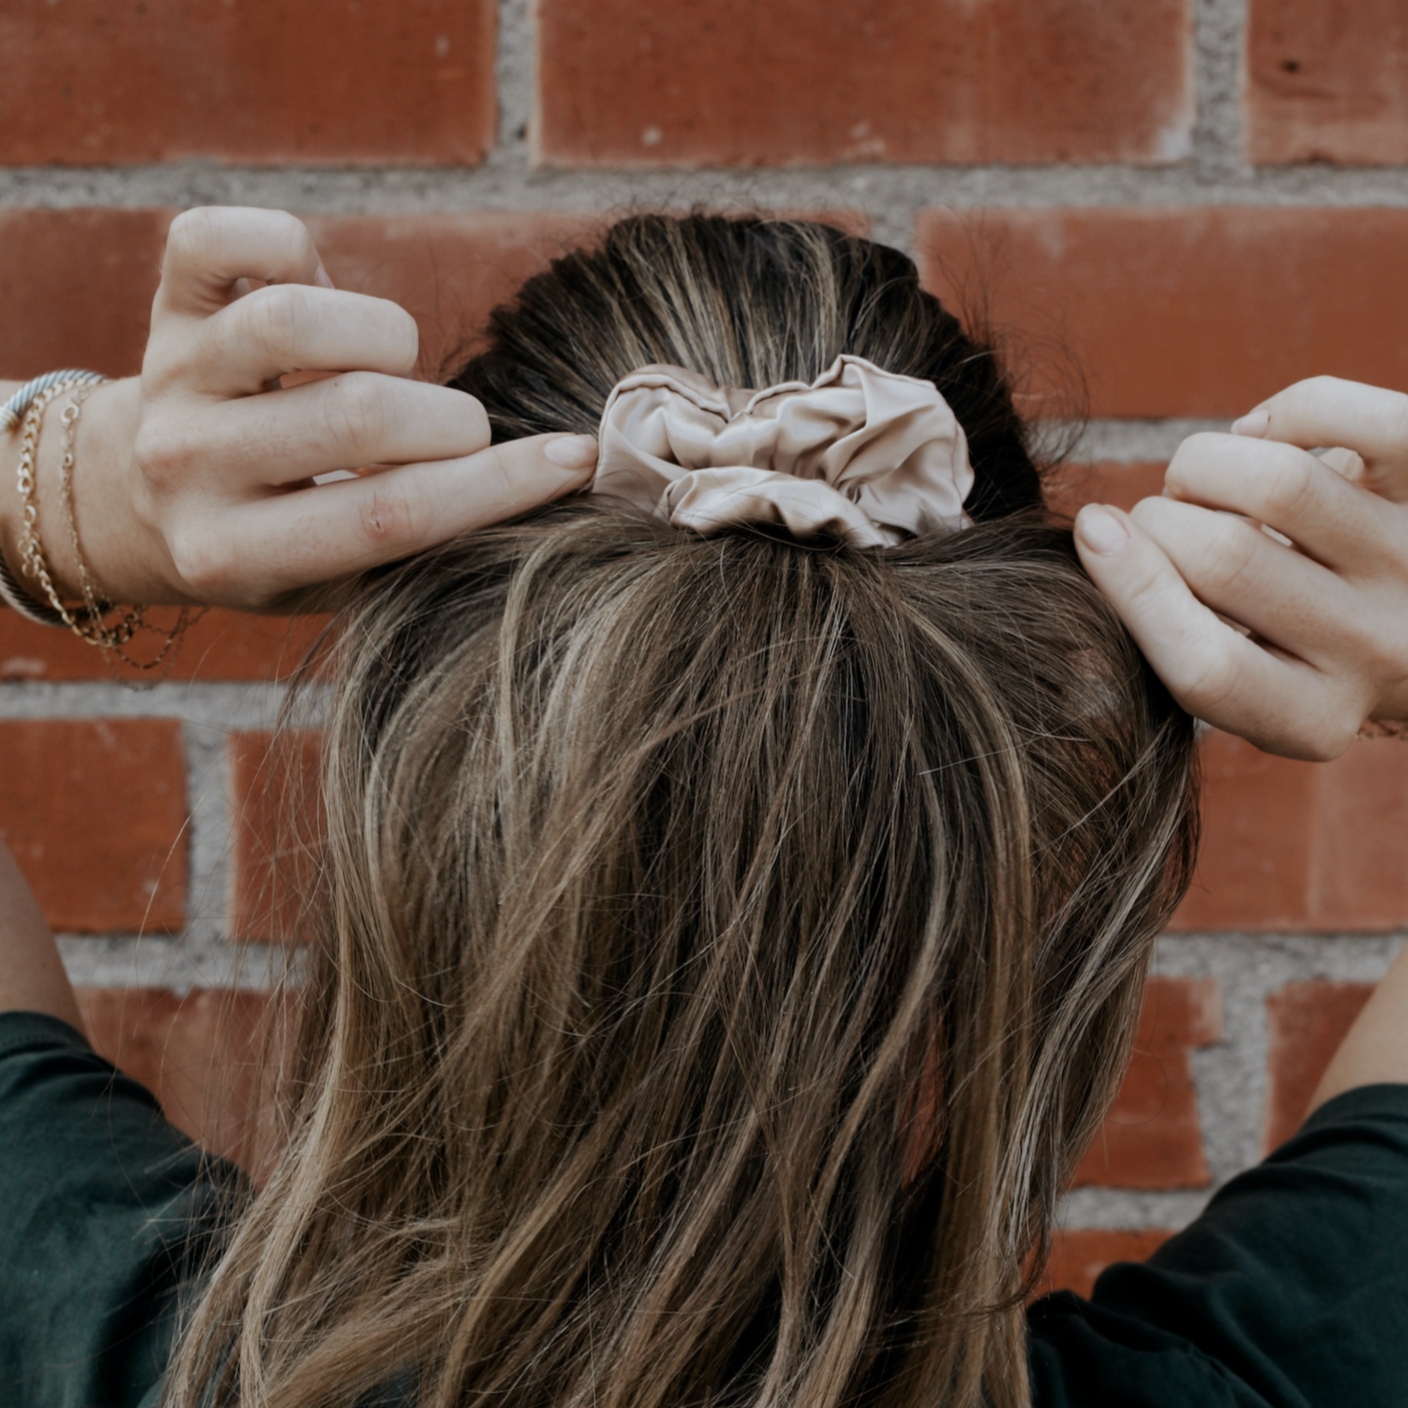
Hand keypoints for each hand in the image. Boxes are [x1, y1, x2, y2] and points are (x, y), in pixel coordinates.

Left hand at [56, 207, 597, 611]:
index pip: (391, 515)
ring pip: (303, 319)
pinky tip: (317, 286)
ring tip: (387, 368)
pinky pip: (231, 235)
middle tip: (454, 433)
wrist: (133, 500)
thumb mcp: (332, 579)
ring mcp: (172, 376)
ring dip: (386, 337)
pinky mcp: (166, 301)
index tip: (575, 458)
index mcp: (236, 554)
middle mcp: (189, 466)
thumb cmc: (271, 543)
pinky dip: (291, 244)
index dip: (498, 484)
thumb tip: (544, 475)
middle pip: (361, 412)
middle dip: (450, 419)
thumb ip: (415, 544)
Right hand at [1074, 376, 1407, 760]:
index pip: (1205, 664)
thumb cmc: (1309, 649)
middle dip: (1156, 521)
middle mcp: (1377, 647)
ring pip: (1278, 484)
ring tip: (1197, 482)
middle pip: (1226, 558)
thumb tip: (1091, 580)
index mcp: (1314, 715)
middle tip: (1152, 522)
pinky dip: (1284, 411)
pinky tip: (1260, 435)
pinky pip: (1350, 418)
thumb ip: (1180, 653)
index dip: (1131, 587)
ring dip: (1202, 464)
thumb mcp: (1256, 687)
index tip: (1092, 529)